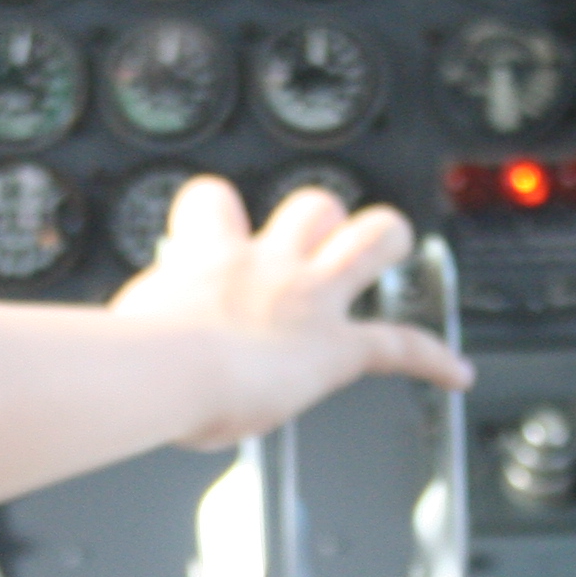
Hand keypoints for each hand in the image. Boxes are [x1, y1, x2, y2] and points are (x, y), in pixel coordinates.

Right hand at [108, 175, 473, 446]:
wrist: (163, 369)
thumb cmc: (132, 358)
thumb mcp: (122, 328)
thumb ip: (138, 325)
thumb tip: (119, 352)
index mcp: (205, 257)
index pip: (211, 203)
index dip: (216, 215)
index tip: (215, 232)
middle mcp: (264, 264)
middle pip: (310, 203)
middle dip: (319, 218)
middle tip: (314, 242)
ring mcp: (307, 297)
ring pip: (371, 237)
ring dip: (384, 241)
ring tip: (392, 249)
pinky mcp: (336, 346)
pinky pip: (399, 344)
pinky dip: (433, 358)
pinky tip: (456, 374)